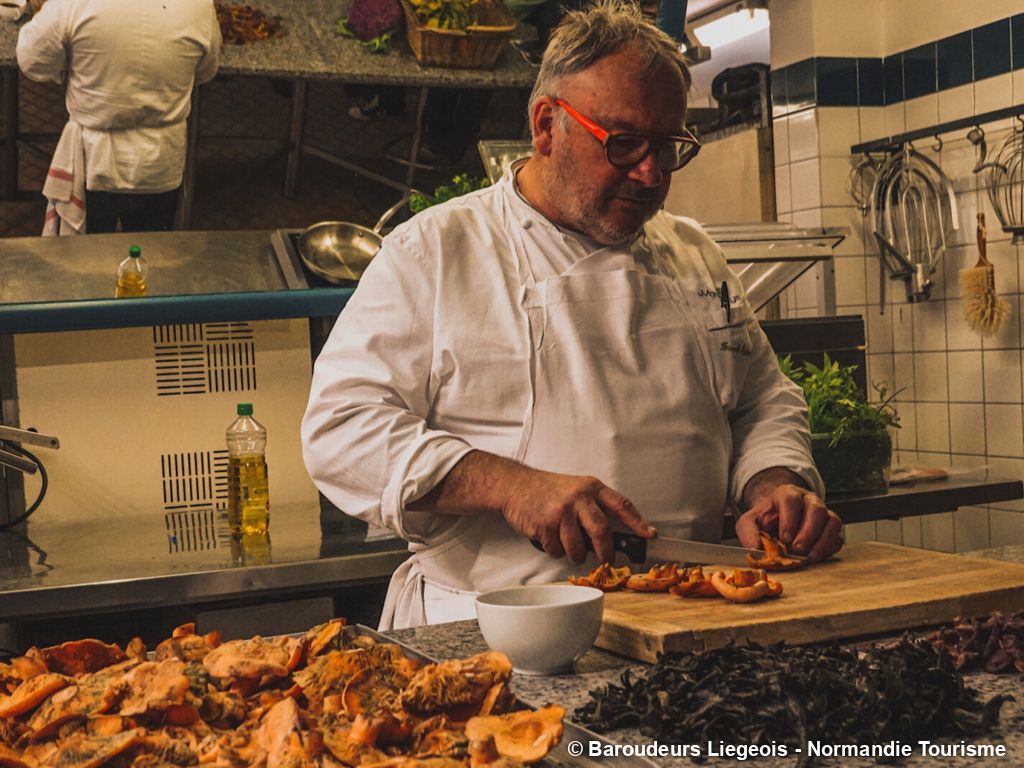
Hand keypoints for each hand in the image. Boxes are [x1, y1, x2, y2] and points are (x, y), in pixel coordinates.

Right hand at [500, 468, 654, 564]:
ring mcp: (560, 511)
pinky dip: (555, 551)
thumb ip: (596, 508)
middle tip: (607, 560)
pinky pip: (557, 551)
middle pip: (601, 531)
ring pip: (578, 548)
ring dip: (576, 555)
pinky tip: (551, 539)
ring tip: (570, 548)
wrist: (515, 485)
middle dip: (606, 552)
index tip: (649, 535)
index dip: (638, 522)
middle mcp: (578, 497)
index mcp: (591, 488)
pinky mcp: (544, 524)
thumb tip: (616, 536)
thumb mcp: (577, 489)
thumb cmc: (548, 490)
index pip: (621, 505)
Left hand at [735, 483, 842, 562]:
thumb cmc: (765, 520)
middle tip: (797, 549)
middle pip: (816, 510)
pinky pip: (837, 537)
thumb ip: (748, 533)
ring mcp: (823, 513)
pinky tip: (815, 557)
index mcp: (787, 494)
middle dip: (808, 532)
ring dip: (821, 542)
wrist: (777, 521)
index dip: (789, 519)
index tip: (784, 538)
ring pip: (832, 522)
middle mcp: (808, 500)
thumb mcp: (749, 523)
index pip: (791, 500)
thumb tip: (754, 548)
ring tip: (808, 557)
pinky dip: (828, 549)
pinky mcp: (831, 529)